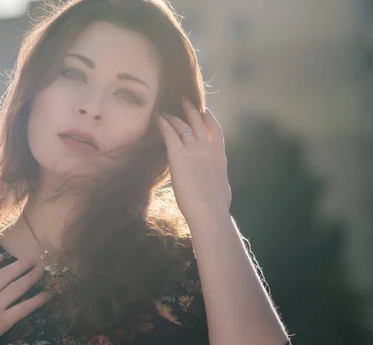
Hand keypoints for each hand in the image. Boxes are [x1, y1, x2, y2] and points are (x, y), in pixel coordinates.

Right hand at [0, 253, 51, 344]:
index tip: (3, 256)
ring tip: (42, 269)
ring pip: (18, 286)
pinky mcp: (4, 320)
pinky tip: (47, 295)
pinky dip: (37, 301)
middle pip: (7, 273)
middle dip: (21, 265)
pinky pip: (24, 308)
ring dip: (31, 277)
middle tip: (32, 259)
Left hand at [156, 96, 231, 223]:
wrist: (209, 210)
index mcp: (219, 155)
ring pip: (181, 125)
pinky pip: (169, 133)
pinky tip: (157, 118)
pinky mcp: (178, 155)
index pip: (215, 130)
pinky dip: (162, 124)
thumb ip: (218, 179)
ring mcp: (193, 149)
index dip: (210, 118)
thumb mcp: (222, 187)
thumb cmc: (217, 205)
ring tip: (164, 110)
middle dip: (191, 109)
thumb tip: (219, 185)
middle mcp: (207, 147)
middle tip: (184, 99)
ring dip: (172, 116)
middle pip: (198, 121)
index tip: (206, 110)